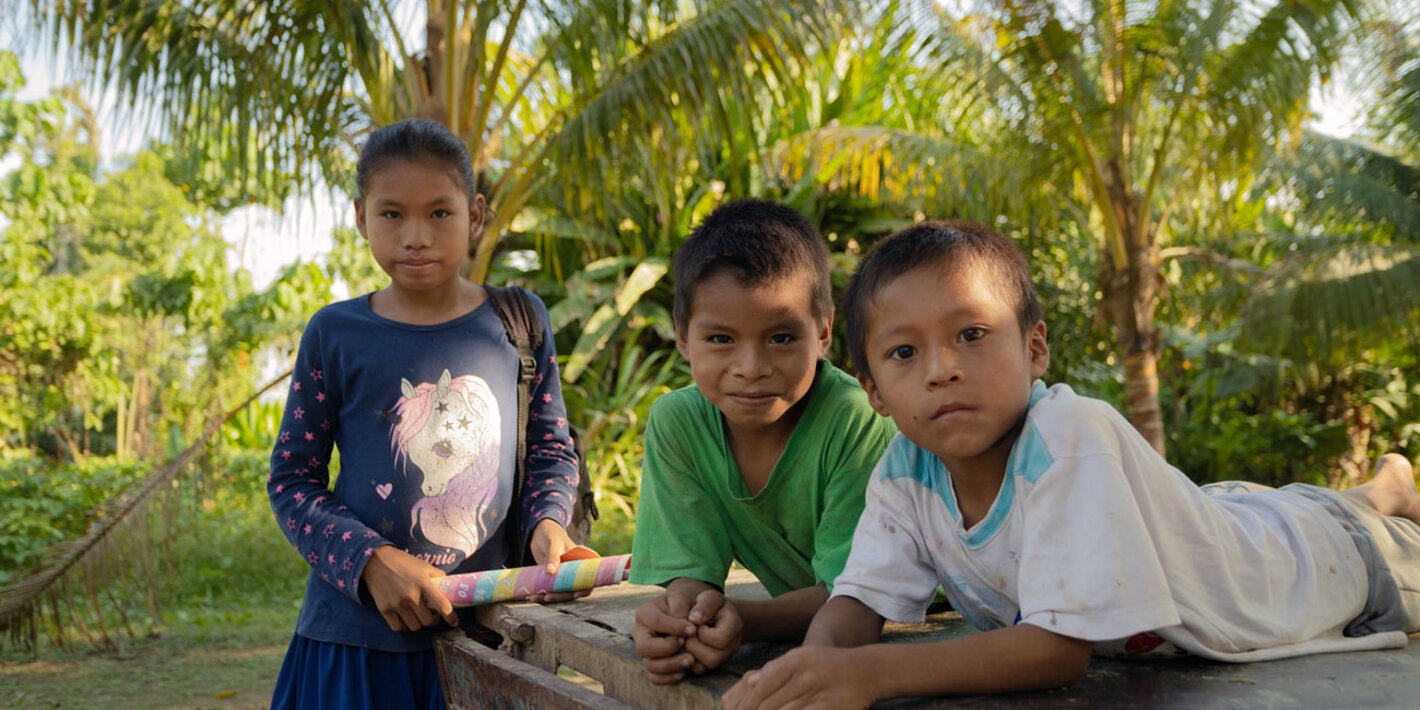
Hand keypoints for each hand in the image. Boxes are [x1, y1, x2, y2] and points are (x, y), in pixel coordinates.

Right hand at [361, 545, 457, 632]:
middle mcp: (411, 596)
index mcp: (424, 583)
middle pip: (427, 621)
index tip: (454, 622)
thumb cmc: (403, 563)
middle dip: (432, 621)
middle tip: (432, 616)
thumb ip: (437, 577)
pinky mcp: (385, 609)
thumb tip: (448, 587)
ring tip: (419, 616)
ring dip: (419, 624)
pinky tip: (406, 618)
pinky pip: (398, 627)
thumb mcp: (424, 566)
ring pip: (414, 627)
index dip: (450, 617)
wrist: (376, 561)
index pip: (442, 605)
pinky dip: (404, 626)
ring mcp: (397, 604)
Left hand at [527, 518, 590, 602]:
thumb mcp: (553, 544)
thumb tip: (550, 572)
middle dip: (561, 596)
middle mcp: (576, 571)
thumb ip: (553, 557)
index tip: (577, 594)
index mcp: (583, 561)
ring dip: (550, 597)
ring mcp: (564, 576)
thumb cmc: (552, 535)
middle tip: (548, 597)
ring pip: (561, 592)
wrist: (539, 533)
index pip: (590, 578)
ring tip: (535, 597)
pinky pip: (550, 589)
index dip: (586, 588)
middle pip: (574, 589)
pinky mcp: (553, 579)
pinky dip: (541, 594)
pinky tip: (531, 596)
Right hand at [633, 588, 699, 683]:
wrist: (686, 609)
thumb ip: (681, 606)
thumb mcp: (683, 596)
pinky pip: (655, 678)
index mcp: (644, 613)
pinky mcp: (653, 663)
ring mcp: (646, 650)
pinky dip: (668, 678)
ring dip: (671, 665)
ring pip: (650, 665)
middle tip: (685, 643)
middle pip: (643, 648)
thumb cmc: (684, 601)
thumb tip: (685, 622)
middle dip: (666, 648)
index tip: (693, 629)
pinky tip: (684, 671)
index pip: (654, 622)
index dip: (674, 627)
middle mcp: (640, 633)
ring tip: (690, 660)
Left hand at [684, 589, 741, 674]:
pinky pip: (697, 670)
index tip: (693, 621)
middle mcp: (732, 645)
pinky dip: (686, 659)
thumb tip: (694, 620)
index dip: (703, 632)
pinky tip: (683, 645)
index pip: (721, 639)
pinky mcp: (709, 664)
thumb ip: (704, 605)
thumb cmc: (707, 603)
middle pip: (714, 658)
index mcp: (734, 625)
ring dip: (689, 653)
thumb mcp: (708, 597)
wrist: (708, 612)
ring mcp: (722, 657)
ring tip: (685, 638)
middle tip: (686, 633)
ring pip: (705, 667)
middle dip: (694, 645)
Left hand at [722, 646, 876, 709]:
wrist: (867, 669)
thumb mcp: (802, 657)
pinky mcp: (830, 706)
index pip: (759, 689)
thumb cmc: (829, 664)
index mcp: (793, 661)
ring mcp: (817, 691)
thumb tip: (751, 680)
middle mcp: (803, 675)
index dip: (744, 706)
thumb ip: (776, 668)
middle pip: (767, 705)